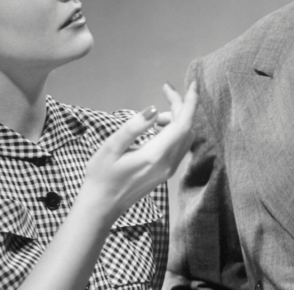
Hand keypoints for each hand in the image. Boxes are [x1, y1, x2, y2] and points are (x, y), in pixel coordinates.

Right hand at [78, 81, 197, 223]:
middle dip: (181, 107)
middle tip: (165, 91)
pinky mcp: (165, 173)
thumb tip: (153, 110)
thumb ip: (133, 127)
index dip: (190, 102)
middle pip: (187, 128)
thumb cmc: (101, 177)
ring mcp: (168, 170)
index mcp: (156, 155)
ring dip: (177, 119)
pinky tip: (156, 129)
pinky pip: (179, 146)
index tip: (192, 84)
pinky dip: (174, 131)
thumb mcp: (111, 148)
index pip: (183, 124)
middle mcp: (168, 163)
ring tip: (156, 116)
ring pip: (185, 138)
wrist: (101, 208)